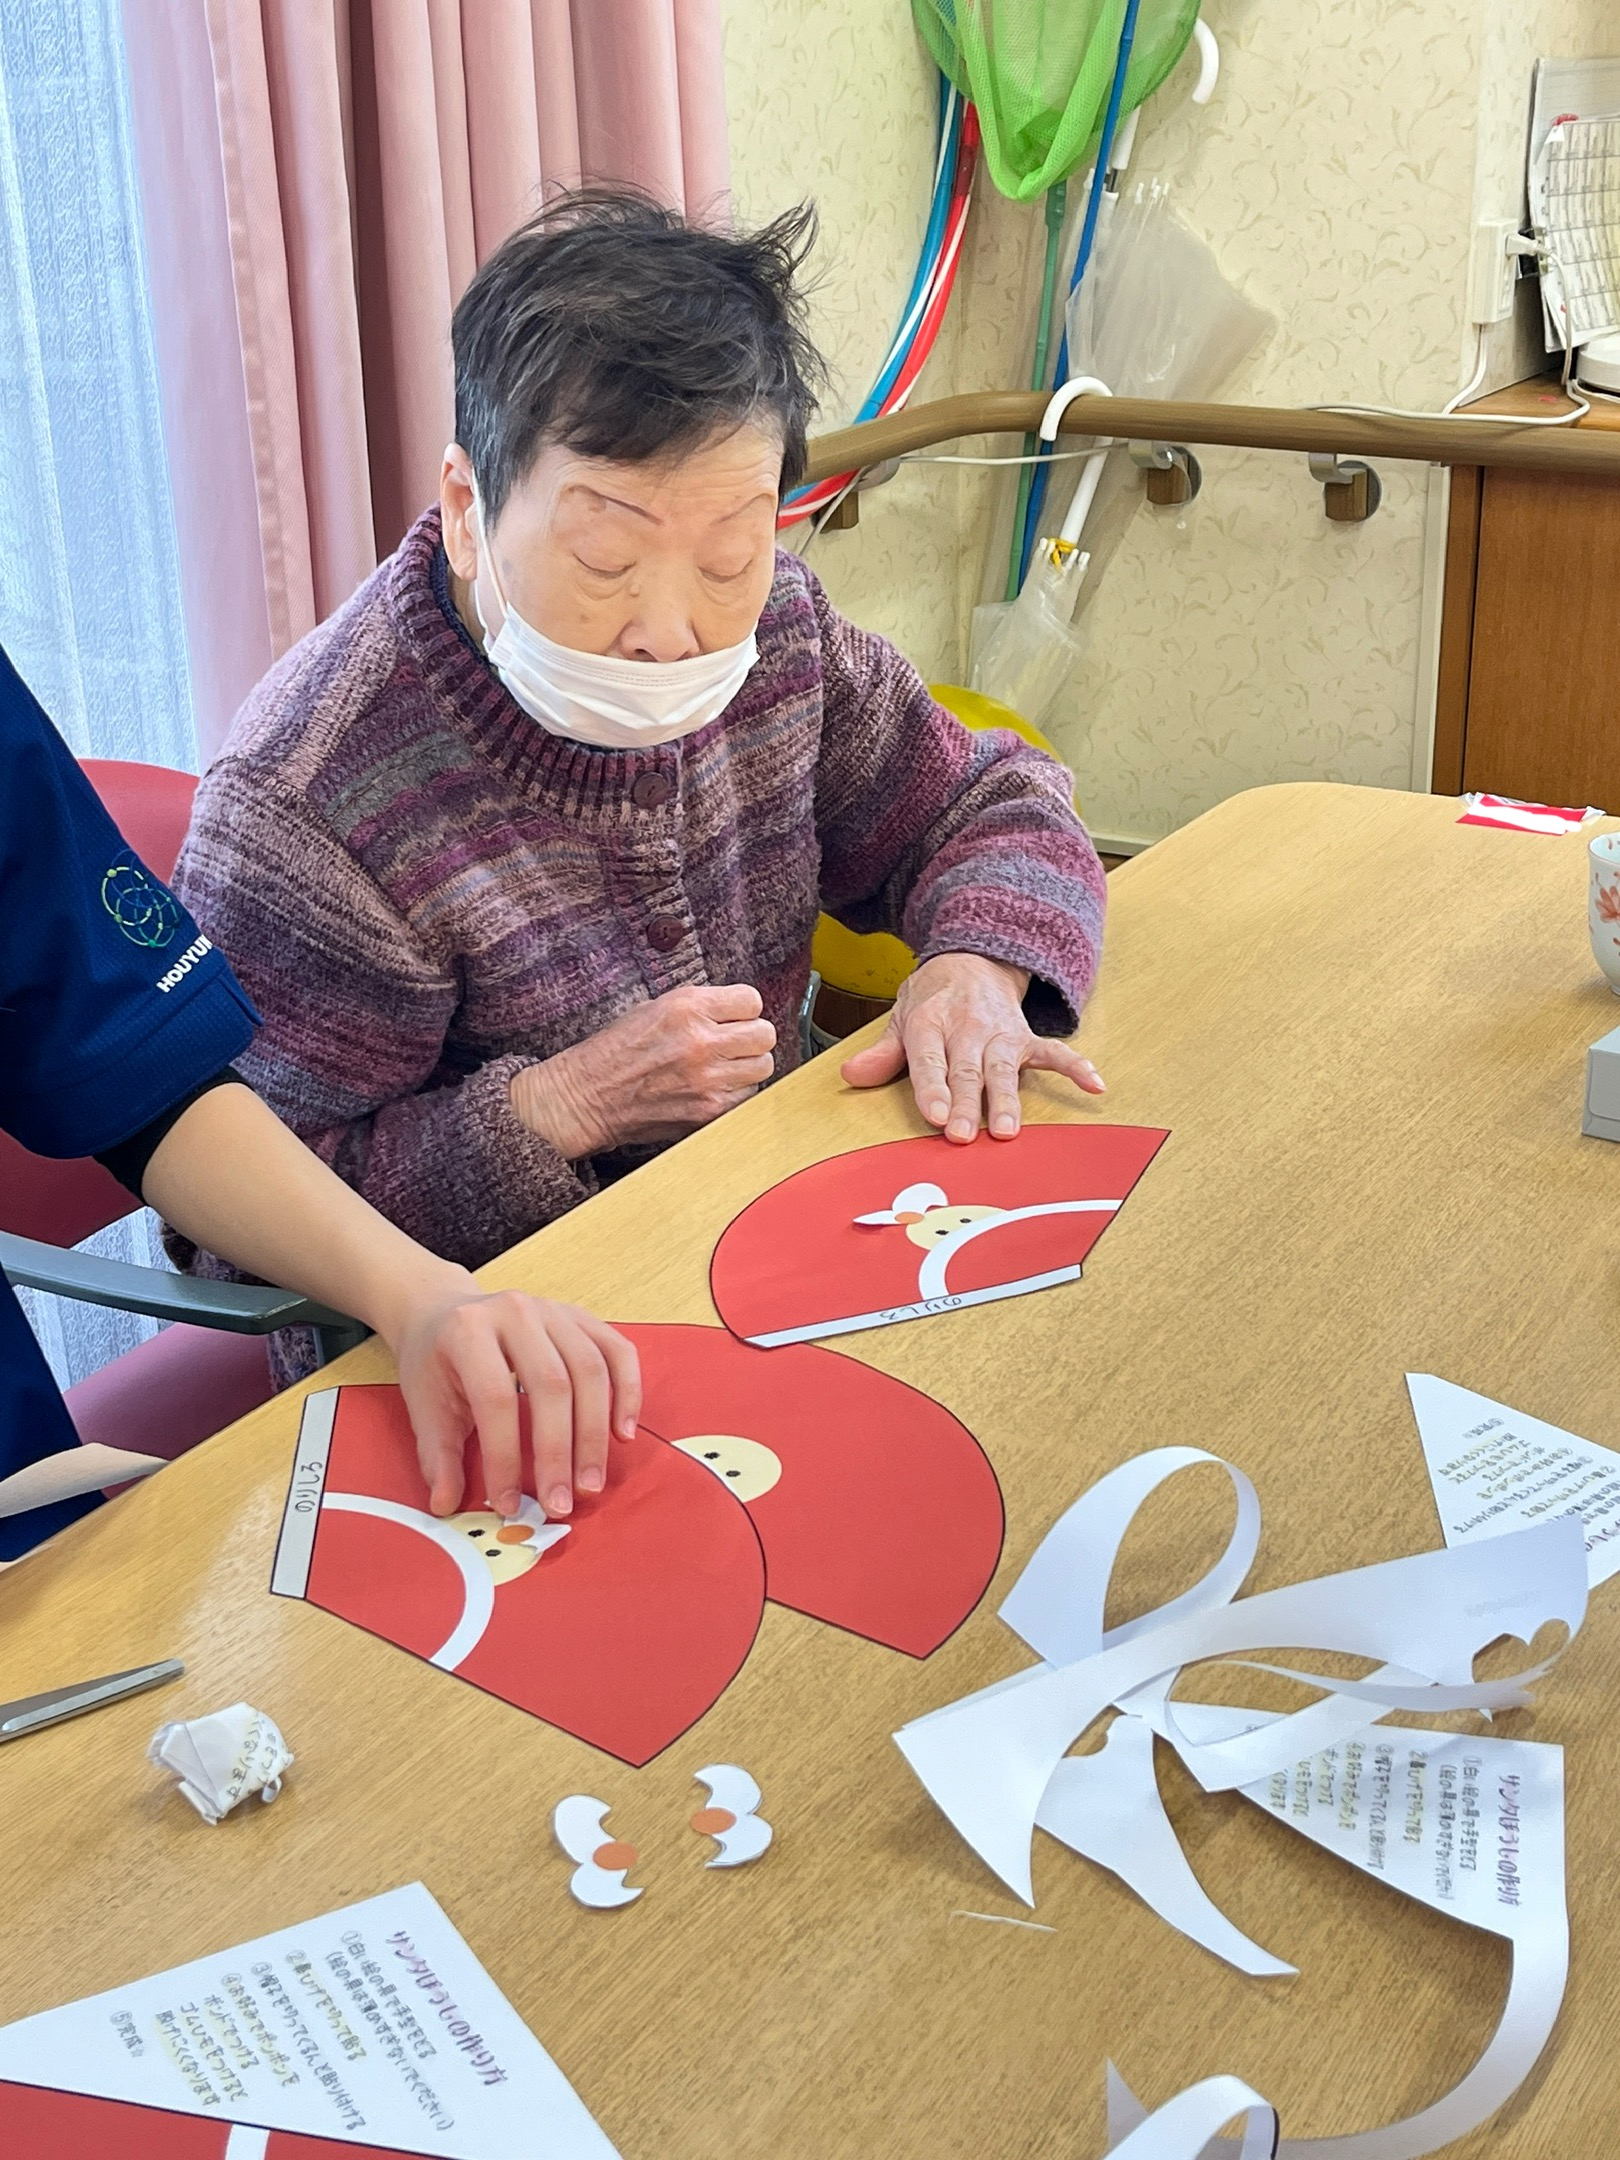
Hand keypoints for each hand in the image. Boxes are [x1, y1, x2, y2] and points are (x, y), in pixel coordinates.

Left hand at [381, 1267, 642, 1520]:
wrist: (442, 1312)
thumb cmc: (435, 1363)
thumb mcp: (425, 1406)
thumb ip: (437, 1457)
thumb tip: (446, 1506)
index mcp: (468, 1331)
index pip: (496, 1399)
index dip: (505, 1456)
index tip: (509, 1503)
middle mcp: (516, 1312)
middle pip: (551, 1384)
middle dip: (559, 1451)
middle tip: (561, 1502)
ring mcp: (553, 1310)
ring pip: (590, 1371)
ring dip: (595, 1433)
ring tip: (590, 1483)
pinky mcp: (580, 1317)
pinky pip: (618, 1351)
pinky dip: (628, 1393)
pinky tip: (623, 1434)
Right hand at [510, 984, 776, 1155]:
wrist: (586, 1097)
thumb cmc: (615, 1051)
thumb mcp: (653, 1008)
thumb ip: (699, 1008)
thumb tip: (737, 1013)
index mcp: (686, 1007)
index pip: (751, 1000)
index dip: (743, 1009)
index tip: (733, 1018)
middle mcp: (701, 1041)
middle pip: (764, 1034)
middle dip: (751, 1037)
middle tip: (734, 1044)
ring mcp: (707, 1080)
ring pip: (763, 1067)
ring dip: (748, 1067)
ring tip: (724, 1068)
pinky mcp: (708, 1112)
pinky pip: (749, 1097)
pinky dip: (737, 1093)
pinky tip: (715, 1089)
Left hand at [839, 951, 1103, 1142]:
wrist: (974, 959)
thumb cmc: (933, 999)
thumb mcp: (901, 1017)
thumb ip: (883, 1053)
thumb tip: (851, 1075)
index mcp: (930, 1024)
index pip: (929, 1060)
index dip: (932, 1088)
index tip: (935, 1116)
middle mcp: (967, 1029)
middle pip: (966, 1072)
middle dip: (965, 1103)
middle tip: (963, 1134)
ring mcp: (1001, 1034)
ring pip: (1003, 1070)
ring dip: (1006, 1099)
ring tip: (1008, 1130)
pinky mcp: (1027, 1037)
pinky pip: (1054, 1052)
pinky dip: (1076, 1067)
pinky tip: (1094, 1085)